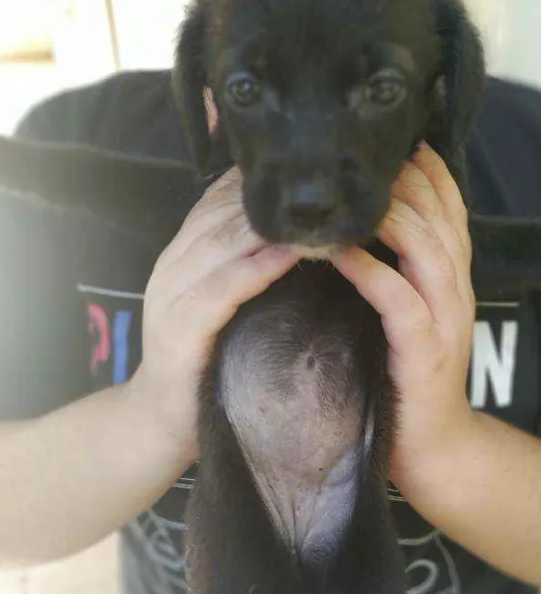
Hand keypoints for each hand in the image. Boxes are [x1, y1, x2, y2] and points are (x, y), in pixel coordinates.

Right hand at [127, 169, 298, 463]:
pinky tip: (289, 256)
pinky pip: (221, 290)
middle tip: (325, 187)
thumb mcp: (224, 302)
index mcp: (183, 254)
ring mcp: (171, 296)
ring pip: (221, 243)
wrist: (162, 422)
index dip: (262, 183)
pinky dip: (255, 270)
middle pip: (224, 213)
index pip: (220, 199)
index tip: (312, 171)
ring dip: (270, 227)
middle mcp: (172, 265)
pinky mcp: (180, 331)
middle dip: (274, 201)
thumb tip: (301, 233)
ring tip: (318, 214)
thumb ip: (247, 266)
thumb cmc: (208, 361)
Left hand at [330, 144, 474, 494]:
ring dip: (392, 217)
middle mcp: (456, 292)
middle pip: (441, 218)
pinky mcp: (425, 354)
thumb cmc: (403, 379)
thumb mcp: (406, 316)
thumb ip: (395, 272)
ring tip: (351, 194)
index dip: (426, 169)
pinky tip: (342, 254)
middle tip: (366, 152)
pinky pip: (401, 301)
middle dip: (408, 179)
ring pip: (428, 250)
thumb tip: (356, 229)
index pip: (448, 209)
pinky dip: (373, 273)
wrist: (433, 451)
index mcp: (450, 279)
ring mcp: (445, 322)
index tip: (391, 138)